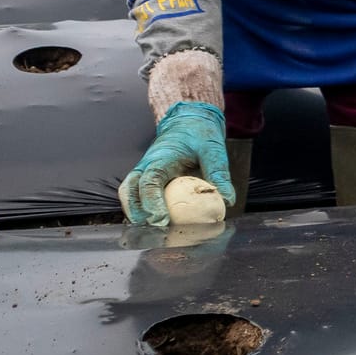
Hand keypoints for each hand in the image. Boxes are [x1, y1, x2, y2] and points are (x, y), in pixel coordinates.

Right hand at [119, 102, 234, 228]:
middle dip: (137, 214)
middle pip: (129, 191)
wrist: (188, 122)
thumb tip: (228, 200)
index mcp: (160, 157)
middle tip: (154, 231)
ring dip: (135, 214)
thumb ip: (219, 173)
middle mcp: (145, 165)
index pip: (149, 182)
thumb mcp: (213, 150)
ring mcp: (142, 172)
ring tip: (152, 232)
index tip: (162, 220)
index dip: (152, 203)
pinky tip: (155, 225)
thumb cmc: (199, 135)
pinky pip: (136, 196)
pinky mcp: (145, 179)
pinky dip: (140, 211)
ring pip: (128, 195)